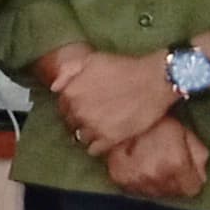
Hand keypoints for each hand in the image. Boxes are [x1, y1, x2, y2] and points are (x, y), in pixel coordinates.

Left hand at [51, 49, 181, 154]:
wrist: (155, 80)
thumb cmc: (124, 67)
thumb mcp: (92, 60)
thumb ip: (68, 72)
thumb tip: (54, 87)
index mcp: (70, 93)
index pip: (62, 107)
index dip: (72, 106)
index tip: (84, 105)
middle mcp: (78, 112)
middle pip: (70, 123)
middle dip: (79, 120)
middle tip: (94, 115)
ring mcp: (93, 127)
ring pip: (80, 138)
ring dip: (88, 133)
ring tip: (100, 127)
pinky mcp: (110, 139)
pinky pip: (94, 150)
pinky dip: (98, 146)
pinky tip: (106, 137)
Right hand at [105, 117, 209, 198]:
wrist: (123, 112)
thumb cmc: (158, 122)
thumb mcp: (186, 133)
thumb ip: (199, 156)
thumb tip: (202, 176)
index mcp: (176, 164)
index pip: (192, 189)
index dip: (191, 180)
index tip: (186, 173)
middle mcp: (156, 176)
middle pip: (173, 193)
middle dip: (174, 182)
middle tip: (168, 166)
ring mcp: (136, 180)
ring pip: (154, 194)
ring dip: (156, 184)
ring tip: (153, 166)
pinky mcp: (120, 180)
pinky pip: (135, 190)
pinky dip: (139, 182)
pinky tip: (139, 169)